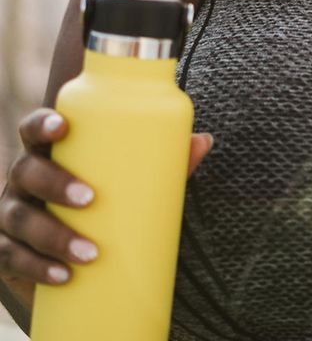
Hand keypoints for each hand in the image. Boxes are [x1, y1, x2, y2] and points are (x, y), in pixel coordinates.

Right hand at [0, 108, 213, 296]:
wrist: (70, 247)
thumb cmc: (99, 194)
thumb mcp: (126, 175)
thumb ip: (162, 159)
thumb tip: (203, 141)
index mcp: (49, 151)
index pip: (34, 128)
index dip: (42, 124)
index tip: (63, 126)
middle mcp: (23, 178)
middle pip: (26, 171)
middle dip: (55, 183)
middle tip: (90, 198)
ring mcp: (10, 214)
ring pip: (19, 220)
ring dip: (53, 236)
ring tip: (89, 252)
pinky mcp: (6, 251)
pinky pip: (12, 259)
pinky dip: (38, 268)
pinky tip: (64, 275)